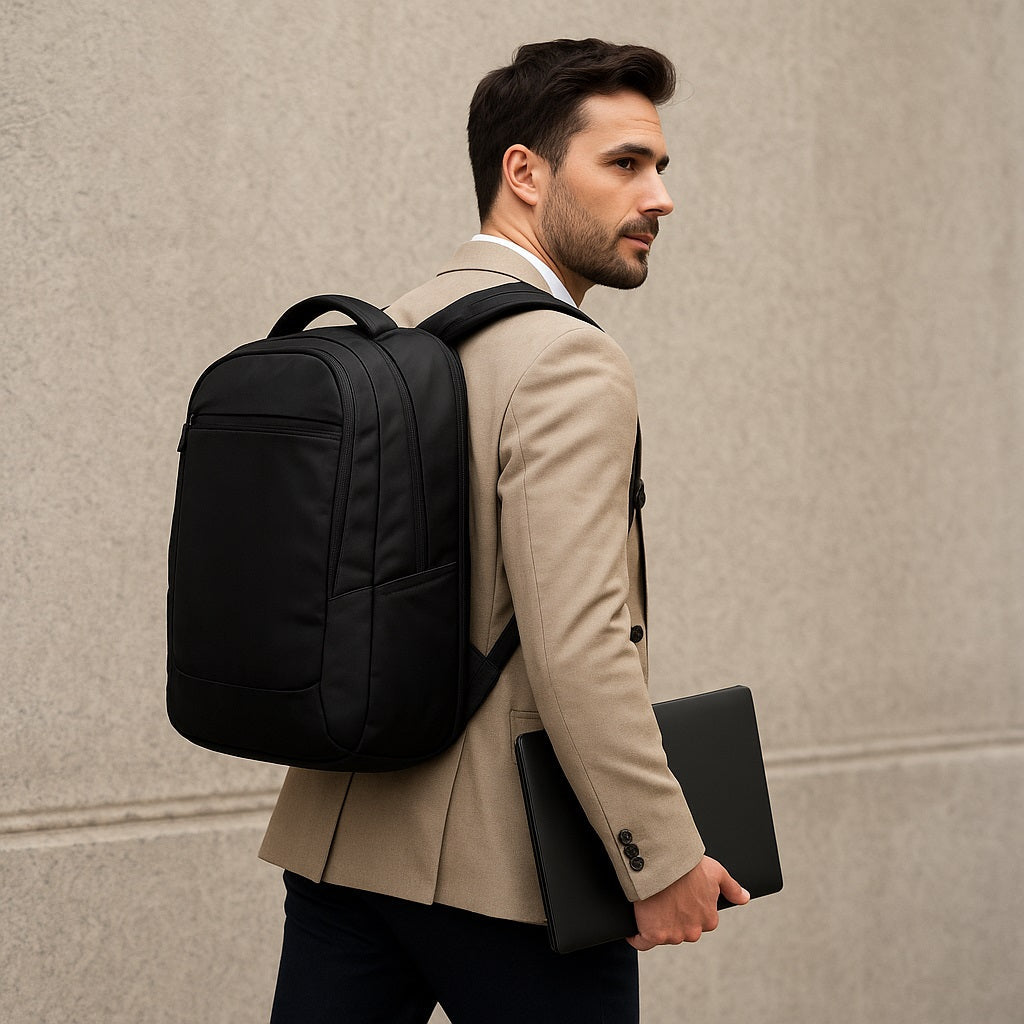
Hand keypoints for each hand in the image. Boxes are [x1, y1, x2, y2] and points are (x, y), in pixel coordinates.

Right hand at [627, 856, 749, 950]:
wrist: (663, 861)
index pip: (697, 921)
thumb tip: (745, 898)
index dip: (685, 908)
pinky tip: (635, 925)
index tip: (677, 896)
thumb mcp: (716, 872)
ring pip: (662, 935)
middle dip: (671, 917)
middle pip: (679, 930)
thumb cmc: (688, 864)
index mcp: (709, 920)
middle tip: (663, 897)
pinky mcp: (653, 934)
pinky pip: (642, 942)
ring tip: (651, 901)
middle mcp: (693, 932)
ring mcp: (673, 935)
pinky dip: (637, 935)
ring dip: (655, 923)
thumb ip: (732, 888)